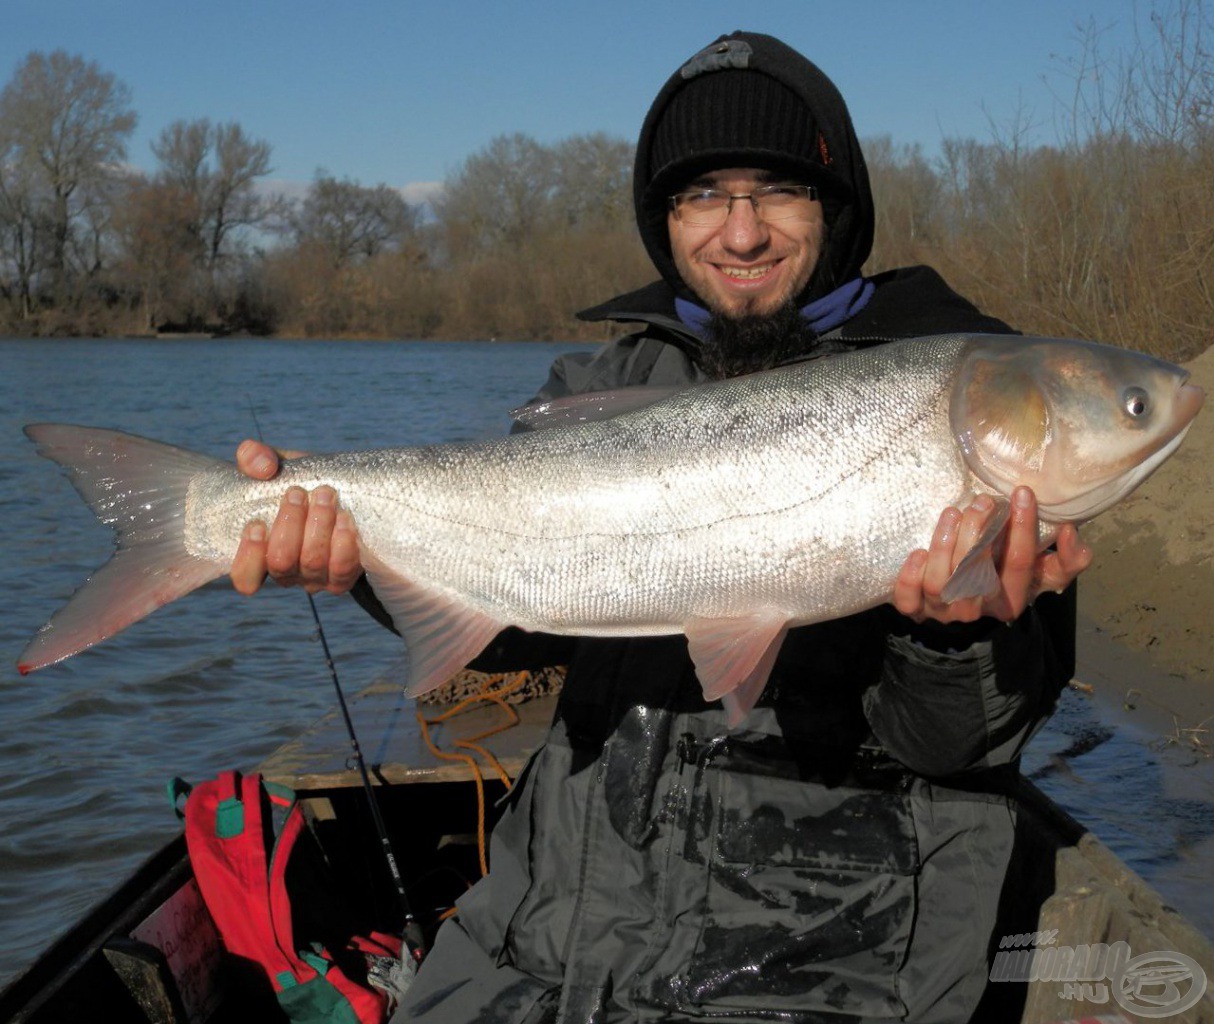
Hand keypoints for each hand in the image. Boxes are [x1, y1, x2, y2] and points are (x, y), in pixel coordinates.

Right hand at [229, 439, 362, 595]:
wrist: (345, 492)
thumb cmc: (299, 483)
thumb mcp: (275, 466)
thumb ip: (254, 458)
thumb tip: (262, 467)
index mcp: (260, 552)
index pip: (245, 576)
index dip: (249, 556)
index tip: (257, 525)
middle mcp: (286, 572)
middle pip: (281, 563)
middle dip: (290, 526)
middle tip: (298, 493)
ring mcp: (315, 578)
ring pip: (312, 563)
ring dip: (318, 526)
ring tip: (325, 495)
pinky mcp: (344, 577)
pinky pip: (343, 569)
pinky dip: (343, 543)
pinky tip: (346, 518)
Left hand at [892, 486, 1092, 624]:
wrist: (964, 608)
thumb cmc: (1005, 580)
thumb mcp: (1042, 574)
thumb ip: (1067, 559)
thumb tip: (1070, 532)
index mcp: (1012, 600)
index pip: (1020, 565)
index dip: (1022, 527)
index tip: (1022, 492)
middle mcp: (978, 610)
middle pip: (975, 572)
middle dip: (978, 531)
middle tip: (982, 501)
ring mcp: (944, 612)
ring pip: (941, 582)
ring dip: (944, 544)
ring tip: (953, 512)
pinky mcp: (915, 610)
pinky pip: (909, 600)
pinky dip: (910, 577)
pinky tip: (918, 552)